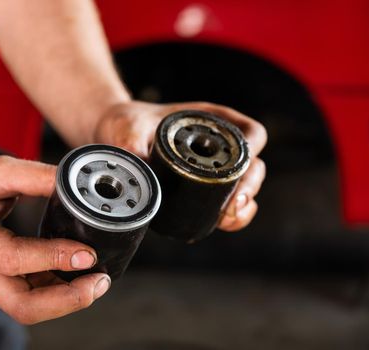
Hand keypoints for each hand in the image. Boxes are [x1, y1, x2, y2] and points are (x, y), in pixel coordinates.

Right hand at [0, 156, 110, 323]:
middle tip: (98, 281)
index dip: (51, 258)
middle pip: (21, 305)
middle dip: (67, 301)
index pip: (11, 257)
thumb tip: (74, 183)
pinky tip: (76, 280)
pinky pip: (26, 300)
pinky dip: (56, 296)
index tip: (85, 253)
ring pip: (26, 309)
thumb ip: (33, 175)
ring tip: (96, 281)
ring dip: (66, 302)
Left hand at [95, 101, 266, 231]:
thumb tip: (143, 171)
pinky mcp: (201, 190)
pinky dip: (230, 215)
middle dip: (249, 185)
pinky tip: (223, 223)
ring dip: (243, 203)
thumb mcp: (128, 129)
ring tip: (228, 217)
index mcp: (209, 121)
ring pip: (244, 186)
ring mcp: (212, 168)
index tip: (244, 164)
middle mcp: (217, 144)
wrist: (114, 137)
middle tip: (234, 203)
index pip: (248, 132)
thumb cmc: (127, 124)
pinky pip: (224, 203)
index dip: (253, 147)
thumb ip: (133, 146)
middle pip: (253, 163)